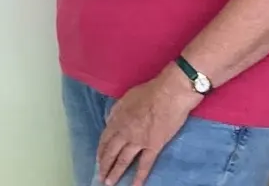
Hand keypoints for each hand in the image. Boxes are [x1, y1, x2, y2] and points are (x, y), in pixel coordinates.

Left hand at [96, 66, 204, 184]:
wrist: (170, 94)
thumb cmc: (149, 92)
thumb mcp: (125, 98)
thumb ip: (116, 112)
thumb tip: (109, 122)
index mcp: (117, 119)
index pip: (104, 139)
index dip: (101, 151)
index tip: (98, 159)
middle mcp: (124, 132)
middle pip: (111, 152)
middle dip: (104, 165)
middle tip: (100, 176)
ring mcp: (138, 141)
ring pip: (123, 160)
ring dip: (115, 172)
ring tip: (109, 183)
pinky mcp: (154, 146)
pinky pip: (145, 164)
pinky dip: (139, 176)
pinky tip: (135, 185)